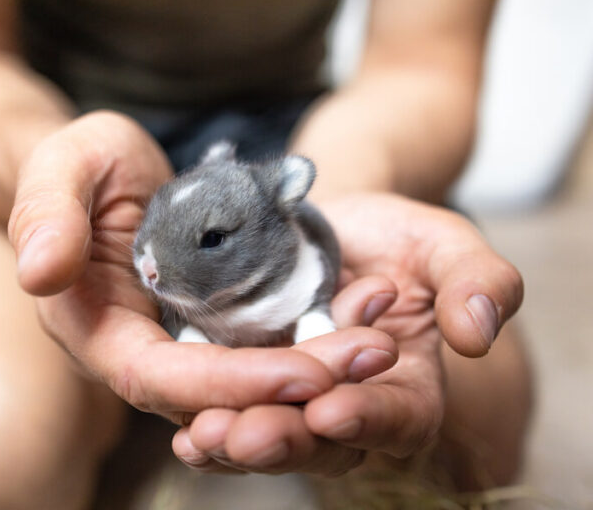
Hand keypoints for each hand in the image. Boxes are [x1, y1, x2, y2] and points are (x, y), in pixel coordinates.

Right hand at [8, 113, 400, 422]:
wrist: (107, 169)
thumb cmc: (80, 164)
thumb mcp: (64, 166)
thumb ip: (46, 213)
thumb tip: (39, 273)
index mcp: (93, 330)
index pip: (158, 379)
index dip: (229, 385)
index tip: (306, 375)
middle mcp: (135, 351)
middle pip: (214, 393)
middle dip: (292, 385)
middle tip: (372, 356)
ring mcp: (175, 343)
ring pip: (244, 381)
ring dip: (313, 372)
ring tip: (379, 345)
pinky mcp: (208, 327)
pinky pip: (259, 350)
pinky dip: (306, 346)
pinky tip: (357, 327)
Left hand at [173, 193, 522, 473]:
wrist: (329, 219)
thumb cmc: (391, 235)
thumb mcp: (443, 244)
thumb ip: (477, 281)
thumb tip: (478, 333)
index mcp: (407, 383)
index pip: (400, 416)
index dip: (369, 418)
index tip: (331, 408)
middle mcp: (348, 403)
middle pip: (324, 443)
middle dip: (286, 440)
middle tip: (248, 434)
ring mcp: (292, 399)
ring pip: (270, 436)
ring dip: (236, 443)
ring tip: (204, 435)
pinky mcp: (247, 383)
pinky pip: (228, 414)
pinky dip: (206, 426)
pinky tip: (184, 435)